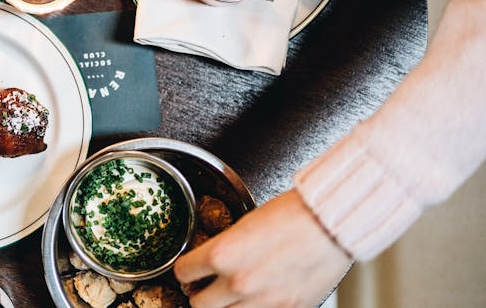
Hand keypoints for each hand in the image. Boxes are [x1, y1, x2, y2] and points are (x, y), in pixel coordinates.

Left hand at [174, 190, 351, 307]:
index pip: (183, 273)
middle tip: (205, 288)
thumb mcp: (244, 224)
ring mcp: (262, 302)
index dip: (185, 271)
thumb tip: (212, 263)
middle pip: (199, 305)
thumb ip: (225, 248)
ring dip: (225, 306)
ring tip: (231, 296)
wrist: (331, 224)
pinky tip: (256, 299)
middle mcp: (237, 282)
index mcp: (222, 254)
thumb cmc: (292, 215)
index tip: (189, 271)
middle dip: (200, 295)